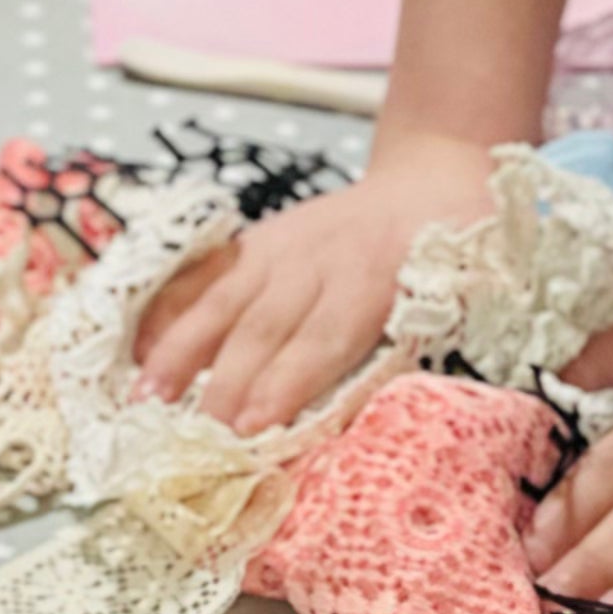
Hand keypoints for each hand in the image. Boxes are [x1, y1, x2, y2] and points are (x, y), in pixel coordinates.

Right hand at [133, 131, 496, 431]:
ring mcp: (280, 248)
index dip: (286, 382)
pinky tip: (138, 349)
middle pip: (263, 327)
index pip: (324, 337)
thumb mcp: (473, 286)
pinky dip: (168, 312)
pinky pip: (203, 278)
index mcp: (377, 277)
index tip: (254, 427)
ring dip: (180, 352)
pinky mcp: (255, 243)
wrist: (434, 175)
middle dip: (224, 385)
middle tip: (193, 438)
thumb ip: (432, 338)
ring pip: (222, 302)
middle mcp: (319, 261)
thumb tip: (387, 412)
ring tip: (145, 399)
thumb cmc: (456, 247)